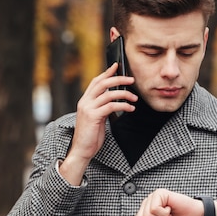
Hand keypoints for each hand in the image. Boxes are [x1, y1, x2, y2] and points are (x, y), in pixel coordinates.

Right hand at [59, 64, 135, 184]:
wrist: (82, 150)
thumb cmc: (91, 136)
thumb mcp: (97, 118)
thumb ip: (102, 107)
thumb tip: (114, 99)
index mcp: (85, 101)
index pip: (96, 81)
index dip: (107, 72)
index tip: (117, 66)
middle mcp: (85, 102)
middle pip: (103, 83)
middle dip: (118, 79)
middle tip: (131, 79)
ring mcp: (88, 108)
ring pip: (109, 93)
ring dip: (124, 94)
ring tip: (134, 98)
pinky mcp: (93, 116)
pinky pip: (111, 106)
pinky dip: (123, 105)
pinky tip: (130, 108)